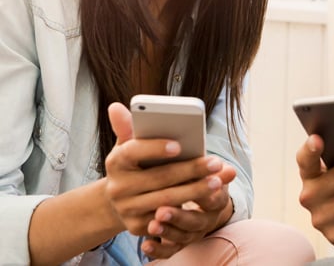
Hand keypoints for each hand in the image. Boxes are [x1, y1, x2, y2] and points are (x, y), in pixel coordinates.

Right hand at [104, 103, 234, 257]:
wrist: (119, 200)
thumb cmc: (134, 163)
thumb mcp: (131, 143)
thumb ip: (131, 126)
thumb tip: (117, 106)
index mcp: (116, 161)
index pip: (133, 152)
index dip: (155, 148)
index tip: (178, 145)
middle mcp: (118, 187)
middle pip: (158, 178)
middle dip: (190, 170)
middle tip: (215, 162)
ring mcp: (127, 209)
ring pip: (166, 200)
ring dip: (195, 191)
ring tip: (218, 180)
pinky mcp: (137, 227)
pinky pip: (167, 220)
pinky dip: (189, 209)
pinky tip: (208, 200)